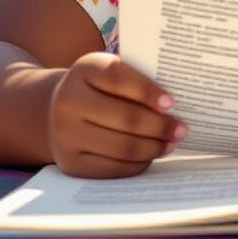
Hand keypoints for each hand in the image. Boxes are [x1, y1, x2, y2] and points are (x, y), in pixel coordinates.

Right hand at [47, 52, 187, 177]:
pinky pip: (113, 168)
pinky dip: (138, 163)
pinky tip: (152, 155)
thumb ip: (136, 77)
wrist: (55, 110)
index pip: (119, 79)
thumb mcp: (109, 71)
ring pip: (123, 146)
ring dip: (154, 147)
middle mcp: (69, 101)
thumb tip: (175, 99)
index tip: (172, 103)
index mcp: (85, 70)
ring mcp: (67, 135)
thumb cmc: (98, 87)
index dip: (148, 92)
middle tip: (181, 129)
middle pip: (126, 118)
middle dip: (160, 126)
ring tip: (172, 143)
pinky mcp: (71, 163)